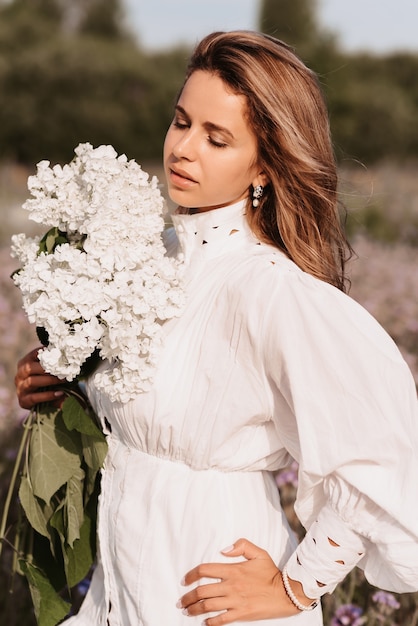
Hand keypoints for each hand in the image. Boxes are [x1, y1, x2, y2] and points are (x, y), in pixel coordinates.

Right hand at [15, 348, 64, 408]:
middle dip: (46, 368)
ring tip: (63, 380)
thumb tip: (66, 352)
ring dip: (49, 380)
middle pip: (29, 368)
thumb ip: (55, 363)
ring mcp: (20, 389)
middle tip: (62, 369)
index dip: (45, 353)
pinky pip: (34, 398)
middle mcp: (20, 375)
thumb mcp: (53, 371)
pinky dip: (48, 395)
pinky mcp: (24, 401)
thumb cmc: (53, 381)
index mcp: (25, 364)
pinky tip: (59, 393)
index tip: (58, 353)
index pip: (33, 355)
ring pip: (31, 382)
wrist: (54, 400)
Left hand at [177, 538, 302, 624]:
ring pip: (208, 606)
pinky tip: (204, 623)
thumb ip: (241, 546)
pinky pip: (221, 620)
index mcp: (233, 570)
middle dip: (188, 597)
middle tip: (181, 601)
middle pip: (202, 591)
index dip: (191, 575)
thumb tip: (224, 549)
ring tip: (187, 611)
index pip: (205, 570)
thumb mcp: (258, 552)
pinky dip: (210, 622)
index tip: (185, 580)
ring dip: (194, 610)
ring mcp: (235, 601)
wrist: (286, 592)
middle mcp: (231, 586)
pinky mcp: (241, 614)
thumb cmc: (271, 572)